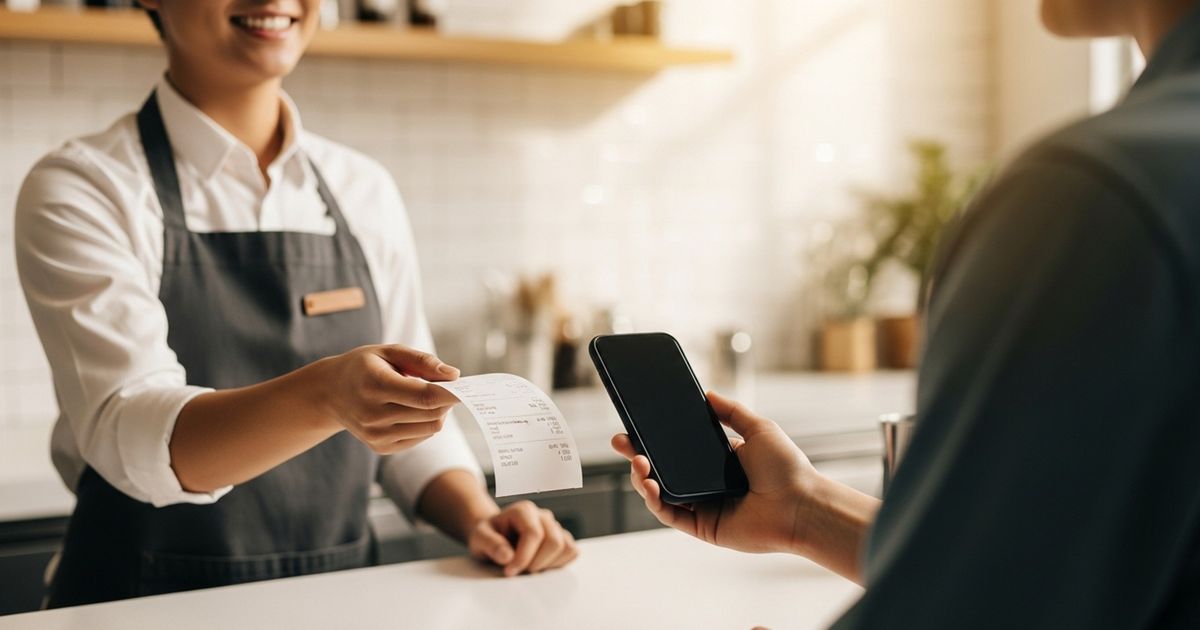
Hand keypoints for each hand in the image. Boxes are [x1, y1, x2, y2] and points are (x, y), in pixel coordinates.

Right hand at [311, 344, 460, 453]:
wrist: (330, 393)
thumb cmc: (364, 367)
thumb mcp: (389, 352)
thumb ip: (422, 361)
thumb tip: (454, 375)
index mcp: (374, 386)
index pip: (424, 396)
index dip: (451, 393)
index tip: (465, 386)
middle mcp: (373, 415)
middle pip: (431, 414)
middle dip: (447, 400)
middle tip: (446, 386)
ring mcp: (376, 435)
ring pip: (429, 428)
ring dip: (438, 412)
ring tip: (426, 395)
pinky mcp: (380, 448)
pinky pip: (420, 437)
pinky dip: (425, 423)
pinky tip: (412, 409)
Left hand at [466, 501, 578, 576]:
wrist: (494, 536)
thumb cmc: (488, 535)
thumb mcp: (479, 538)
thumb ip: (490, 544)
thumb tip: (507, 556)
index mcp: (523, 510)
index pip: (534, 534)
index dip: (523, 557)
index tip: (509, 571)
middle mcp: (543, 516)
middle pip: (554, 542)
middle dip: (536, 563)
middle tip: (518, 570)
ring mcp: (555, 526)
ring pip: (566, 547)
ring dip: (548, 564)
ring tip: (528, 567)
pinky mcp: (563, 538)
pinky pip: (572, 552)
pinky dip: (558, 564)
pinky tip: (540, 565)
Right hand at [611, 391, 820, 554]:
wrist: (802, 504)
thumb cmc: (787, 468)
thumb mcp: (759, 428)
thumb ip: (731, 411)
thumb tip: (707, 392)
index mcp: (717, 461)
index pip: (677, 448)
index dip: (654, 438)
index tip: (635, 423)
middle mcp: (706, 483)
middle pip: (662, 469)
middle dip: (637, 455)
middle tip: (621, 440)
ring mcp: (702, 506)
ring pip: (660, 492)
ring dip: (641, 477)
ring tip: (637, 462)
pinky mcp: (702, 526)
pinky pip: (670, 514)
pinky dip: (654, 500)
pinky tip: (649, 484)